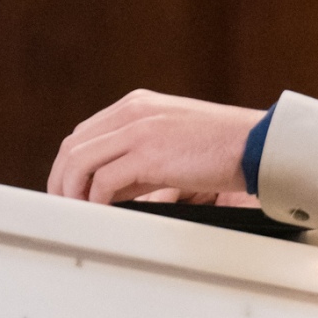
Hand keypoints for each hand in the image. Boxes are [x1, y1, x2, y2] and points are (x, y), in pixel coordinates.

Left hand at [46, 90, 263, 203]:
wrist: (255, 143)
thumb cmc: (221, 146)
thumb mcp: (171, 139)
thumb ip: (138, 155)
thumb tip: (111, 187)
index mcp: (136, 105)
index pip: (84, 134)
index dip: (68, 165)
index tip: (68, 189)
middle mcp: (132, 112)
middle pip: (73, 145)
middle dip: (61, 179)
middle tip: (64, 206)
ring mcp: (139, 130)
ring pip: (80, 161)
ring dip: (72, 191)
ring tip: (77, 213)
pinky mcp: (149, 154)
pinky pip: (104, 180)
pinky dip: (96, 200)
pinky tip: (104, 212)